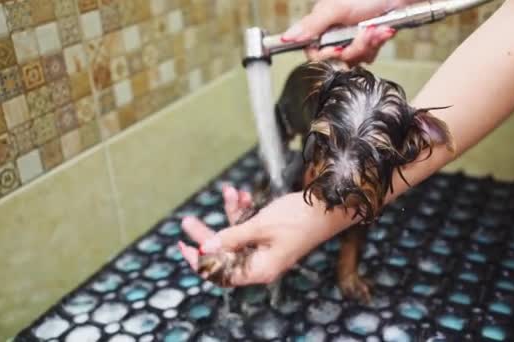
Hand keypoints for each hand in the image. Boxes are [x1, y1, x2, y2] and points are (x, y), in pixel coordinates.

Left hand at [178, 185, 350, 285]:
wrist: (329, 206)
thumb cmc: (299, 218)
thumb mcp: (260, 226)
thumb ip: (231, 237)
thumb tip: (205, 248)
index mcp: (259, 269)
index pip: (221, 272)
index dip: (200, 261)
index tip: (184, 246)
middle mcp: (262, 263)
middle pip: (224, 253)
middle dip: (208, 234)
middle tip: (188, 220)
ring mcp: (267, 249)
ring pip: (237, 236)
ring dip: (231, 215)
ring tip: (228, 193)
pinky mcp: (272, 236)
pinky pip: (250, 227)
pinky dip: (244, 212)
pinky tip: (241, 195)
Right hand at [282, 0, 412, 63]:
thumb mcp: (335, 8)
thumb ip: (311, 25)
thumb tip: (287, 38)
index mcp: (321, 25)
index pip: (313, 53)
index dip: (326, 55)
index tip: (339, 48)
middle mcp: (334, 34)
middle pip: (336, 60)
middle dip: (353, 48)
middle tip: (364, 33)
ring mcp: (351, 40)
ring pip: (354, 59)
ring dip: (368, 45)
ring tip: (376, 28)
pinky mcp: (367, 44)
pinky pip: (368, 56)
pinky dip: (377, 43)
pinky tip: (382, 30)